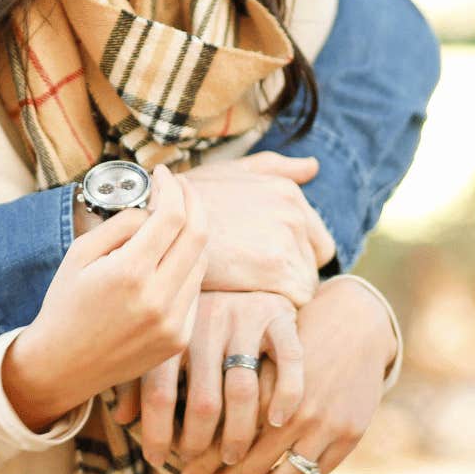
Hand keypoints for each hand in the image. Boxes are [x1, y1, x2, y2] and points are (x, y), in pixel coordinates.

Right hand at [3, 166, 207, 430]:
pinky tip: (167, 260)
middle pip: (198, 235)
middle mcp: (158, 299)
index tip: (163, 174)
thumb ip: (120, 225)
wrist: (62, 366)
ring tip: (170, 222)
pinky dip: (186, 267)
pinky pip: (194, 290)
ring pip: (201, 262)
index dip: (172, 187)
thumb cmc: (65, 304)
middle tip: (181, 186)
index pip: (171, 216)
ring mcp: (173, 323)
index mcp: (129, 273)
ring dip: (191, 234)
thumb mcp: (79, 253)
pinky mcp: (179, 339)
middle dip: (194, 201)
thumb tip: (153, 210)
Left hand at [109, 290, 302, 472]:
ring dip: (238, 433)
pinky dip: (285, 395)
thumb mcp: (163, 339)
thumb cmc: (195, 319)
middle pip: (202, 401)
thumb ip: (141, 376)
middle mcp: (206, 323)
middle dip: (199, 443)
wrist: (242, 268)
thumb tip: (122, 418)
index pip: (159, 392)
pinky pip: (288, 362)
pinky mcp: (279, 318)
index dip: (156, 433)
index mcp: (172, 329)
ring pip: (243, 391)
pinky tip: (276, 421)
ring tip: (232, 458)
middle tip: (198, 467)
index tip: (156, 460)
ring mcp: (245, 319)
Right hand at [181, 153, 335, 303]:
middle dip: (290, 273)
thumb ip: (276, 168)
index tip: (263, 263)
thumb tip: (313, 166)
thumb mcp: (232, 171)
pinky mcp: (277, 270)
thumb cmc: (190, 200)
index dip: (293, 255)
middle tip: (254, 279)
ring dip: (281, 292)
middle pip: (313, 263)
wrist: (158, 223)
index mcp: (287, 192)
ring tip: (247, 289)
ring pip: (305, 284)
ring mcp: (287, 240)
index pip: (316, 239)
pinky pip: (296, 301)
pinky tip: (248, 298)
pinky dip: (276, 307)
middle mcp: (294, 213)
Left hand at [201, 276, 396, 473]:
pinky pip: (315, 473)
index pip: (224, 435)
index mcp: (262, 385)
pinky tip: (280, 472)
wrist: (353, 322)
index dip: (202, 459)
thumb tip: (172, 420)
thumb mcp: (256, 349)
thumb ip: (226, 384)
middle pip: (250, 461)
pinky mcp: (349, 433)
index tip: (185, 470)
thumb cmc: (293, 334)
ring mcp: (323, 424)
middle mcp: (292, 408)